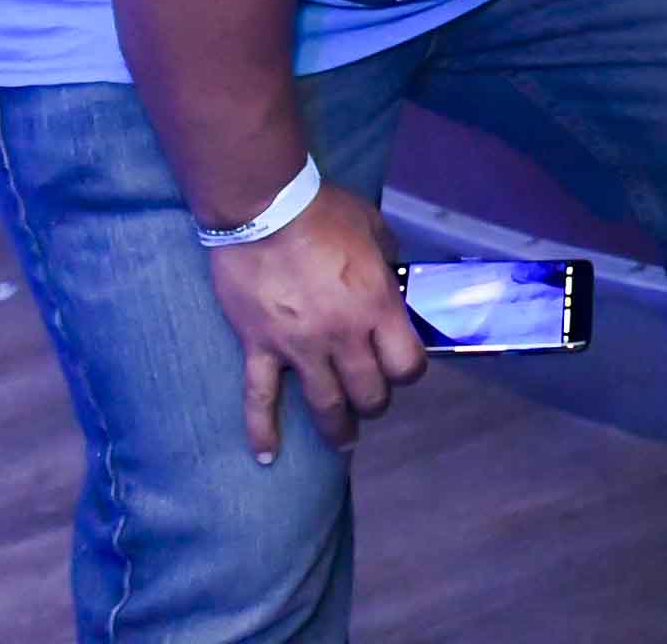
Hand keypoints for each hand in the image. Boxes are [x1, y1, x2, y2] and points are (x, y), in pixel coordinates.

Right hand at [207, 185, 427, 461]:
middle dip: (374, 402)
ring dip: (336, 429)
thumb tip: (394, 272)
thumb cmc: (323, 214)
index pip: (406, 364)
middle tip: (370, 403)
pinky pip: (260, 399)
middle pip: (368, 392)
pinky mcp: (260, 348)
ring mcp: (299, 347)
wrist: (264, 212)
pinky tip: (267, 455)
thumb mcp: (373, 228)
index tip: (401, 369)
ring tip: (343, 443)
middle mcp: (343, 336)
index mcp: (377, 307)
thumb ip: (388, 257)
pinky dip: (262, 431)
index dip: (407, 372)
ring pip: (324, 405)